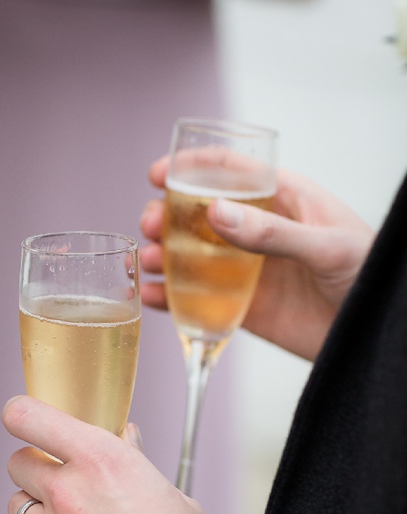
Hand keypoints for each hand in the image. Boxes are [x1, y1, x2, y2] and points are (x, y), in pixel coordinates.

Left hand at [3, 396, 226, 513]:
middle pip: (18, 462)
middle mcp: (68, 491)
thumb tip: (125, 441)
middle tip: (61, 482)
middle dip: (36, 468)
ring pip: (14, 505)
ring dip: (33, 509)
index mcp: (103, 460)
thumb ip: (138, 466)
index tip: (25, 419)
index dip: (24, 415)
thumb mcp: (175, 499)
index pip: (32, 418)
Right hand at [141, 157, 374, 360]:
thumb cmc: (367, 276)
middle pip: (201, 213)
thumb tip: (216, 213)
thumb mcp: (326, 246)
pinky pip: (199, 298)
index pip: (232, 173)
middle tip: (150, 224)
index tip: (157, 174)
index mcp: (284, 200)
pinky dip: (170, 297)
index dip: (192, 168)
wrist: (372, 340)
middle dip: (167, 215)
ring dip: (162, 255)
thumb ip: (273, 232)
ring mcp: (247, 270)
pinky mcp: (242, 307)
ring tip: (146, 262)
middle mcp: (259, 231)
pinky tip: (152, 296)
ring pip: (192, 256)